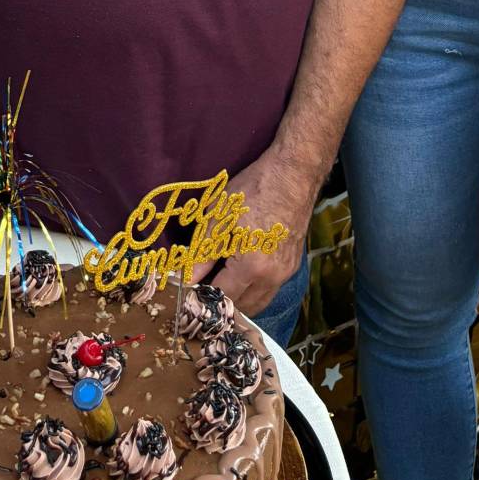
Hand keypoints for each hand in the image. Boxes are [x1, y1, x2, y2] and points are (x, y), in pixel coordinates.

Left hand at [197, 148, 319, 319]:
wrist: (294, 172)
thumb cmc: (254, 189)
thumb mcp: (219, 216)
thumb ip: (202, 253)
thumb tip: (184, 278)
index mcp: (252, 266)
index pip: (222, 297)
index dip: (202, 296)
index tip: (187, 291)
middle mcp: (272, 277)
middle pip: (242, 307)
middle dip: (220, 302)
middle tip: (201, 287)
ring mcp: (286, 273)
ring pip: (258, 302)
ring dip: (238, 299)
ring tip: (219, 282)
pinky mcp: (293, 265)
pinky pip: (270, 289)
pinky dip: (253, 289)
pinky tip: (240, 272)